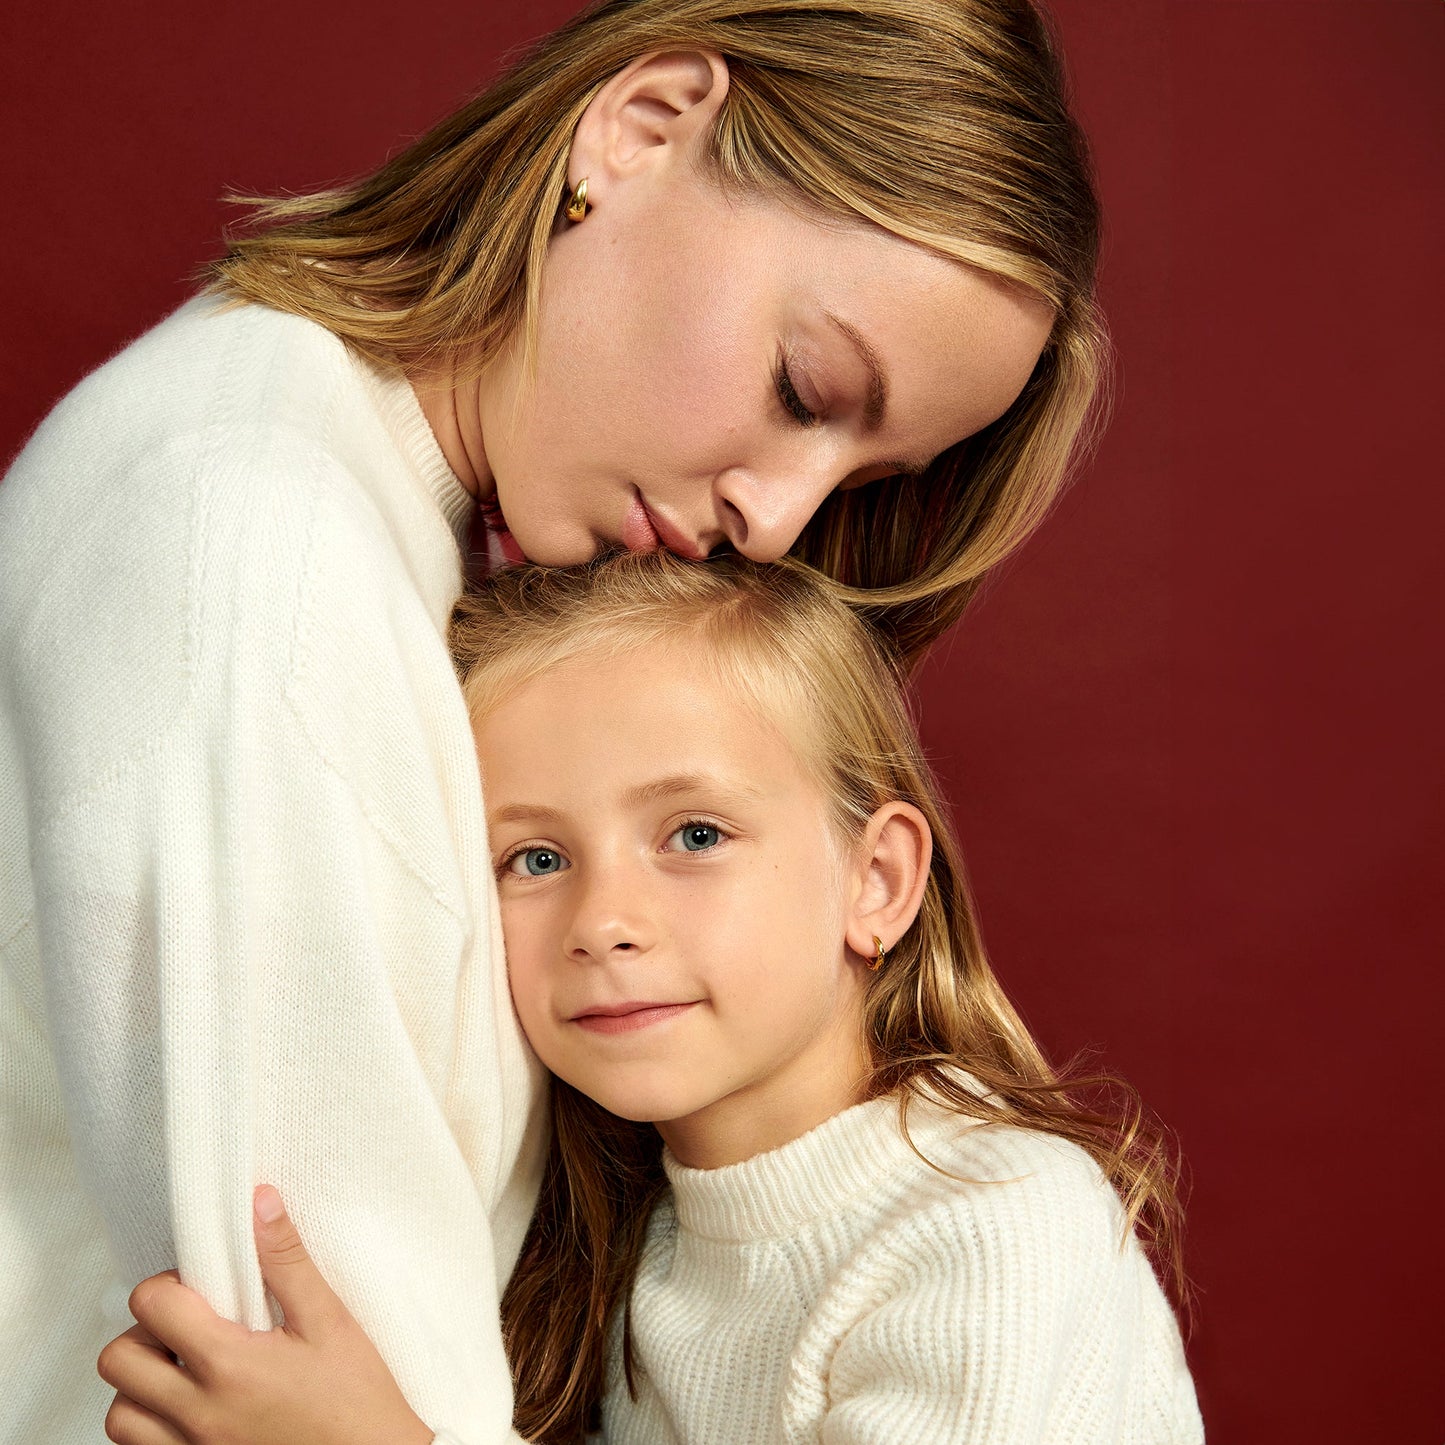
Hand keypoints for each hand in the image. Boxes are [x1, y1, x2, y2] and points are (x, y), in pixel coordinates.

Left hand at [97, 1186, 434, 1444]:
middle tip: (187, 1326)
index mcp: (229, 1365)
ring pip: (120, 1415)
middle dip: (145, 1333)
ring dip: (142, 1386)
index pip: (152, 1306)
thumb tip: (260, 1203)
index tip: (201, 1288)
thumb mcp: (329, 1320)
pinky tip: (190, 1409)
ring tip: (185, 1370)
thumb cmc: (356, 1401)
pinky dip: (151, 1427)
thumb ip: (287, 1261)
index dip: (170, 1285)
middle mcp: (199, 1413)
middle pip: (118, 1362)